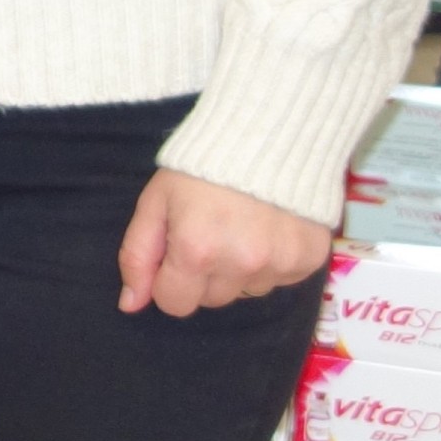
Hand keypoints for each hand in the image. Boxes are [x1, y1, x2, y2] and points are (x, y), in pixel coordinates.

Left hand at [118, 167, 335, 317]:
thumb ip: (138, 257)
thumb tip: (129, 305)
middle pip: (212, 300)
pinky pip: (281, 280)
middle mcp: (242, 264)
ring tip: (241, 227)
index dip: (169, 281)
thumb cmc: (198, 168)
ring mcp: (280, 263)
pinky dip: (272, 262)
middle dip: (203, 275)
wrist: (266, 135)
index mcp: (197, 252)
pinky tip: (267, 229)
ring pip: (247, 290)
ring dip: (239, 269)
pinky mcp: (310, 259)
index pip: (175, 304)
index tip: (176, 253)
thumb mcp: (155, 204)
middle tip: (209, 233)